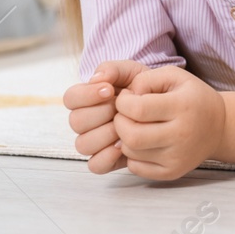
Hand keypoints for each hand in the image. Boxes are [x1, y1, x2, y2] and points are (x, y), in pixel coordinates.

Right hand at [63, 60, 149, 174]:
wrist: (164, 109)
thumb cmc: (143, 88)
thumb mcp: (132, 72)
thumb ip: (113, 69)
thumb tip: (96, 78)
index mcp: (86, 100)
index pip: (70, 98)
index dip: (87, 95)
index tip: (109, 90)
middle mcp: (86, 122)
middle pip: (76, 122)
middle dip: (101, 113)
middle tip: (121, 109)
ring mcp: (94, 142)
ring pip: (83, 144)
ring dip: (106, 134)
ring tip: (126, 126)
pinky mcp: (106, 160)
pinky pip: (95, 165)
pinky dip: (107, 157)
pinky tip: (124, 145)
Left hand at [113, 65, 226, 180]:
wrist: (220, 127)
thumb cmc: (193, 98)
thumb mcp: (175, 76)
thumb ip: (146, 79)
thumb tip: (126, 97)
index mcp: (183, 106)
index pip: (137, 109)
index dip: (123, 102)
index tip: (128, 98)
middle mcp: (182, 134)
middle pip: (131, 135)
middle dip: (119, 122)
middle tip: (126, 115)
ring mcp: (177, 157)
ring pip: (130, 152)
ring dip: (125, 138)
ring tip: (137, 127)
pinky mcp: (172, 172)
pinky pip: (136, 168)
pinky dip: (133, 155)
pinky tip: (144, 143)